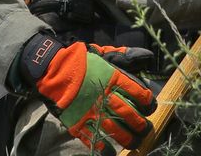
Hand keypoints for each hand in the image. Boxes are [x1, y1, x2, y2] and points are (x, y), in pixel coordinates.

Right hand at [13, 33, 155, 150]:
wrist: (51, 68)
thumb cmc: (78, 60)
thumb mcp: (103, 54)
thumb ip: (124, 56)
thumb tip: (146, 56)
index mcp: (113, 79)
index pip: (138, 93)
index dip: (148, 102)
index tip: (149, 107)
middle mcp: (105, 97)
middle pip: (130, 115)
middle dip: (140, 124)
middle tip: (145, 129)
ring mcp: (91, 111)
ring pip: (116, 130)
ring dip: (128, 139)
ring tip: (134, 142)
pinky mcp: (78, 121)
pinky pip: (94, 138)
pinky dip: (105, 148)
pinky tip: (112, 151)